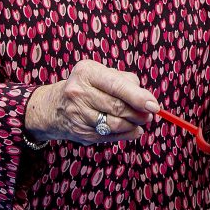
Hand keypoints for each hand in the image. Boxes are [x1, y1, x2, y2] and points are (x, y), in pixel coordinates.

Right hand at [25, 59, 156, 145]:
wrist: (55, 107)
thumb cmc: (88, 86)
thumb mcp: (102, 73)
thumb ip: (126, 82)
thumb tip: (147, 100)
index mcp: (87, 73)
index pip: (116, 86)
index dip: (138, 97)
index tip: (154, 105)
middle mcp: (79, 93)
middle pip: (117, 107)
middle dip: (139, 113)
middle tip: (150, 114)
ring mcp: (78, 115)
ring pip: (116, 124)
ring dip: (134, 124)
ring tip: (140, 120)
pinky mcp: (82, 134)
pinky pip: (110, 137)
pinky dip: (126, 134)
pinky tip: (133, 129)